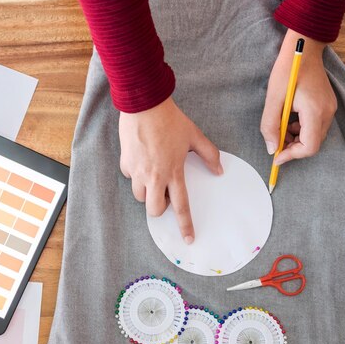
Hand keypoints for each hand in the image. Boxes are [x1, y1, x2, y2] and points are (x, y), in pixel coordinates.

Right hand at [119, 96, 222, 243]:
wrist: (144, 104)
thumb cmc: (169, 120)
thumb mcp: (194, 135)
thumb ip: (209, 154)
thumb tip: (218, 169)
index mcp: (173, 172)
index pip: (181, 206)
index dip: (185, 225)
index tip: (188, 239)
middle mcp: (154, 177)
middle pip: (154, 209)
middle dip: (160, 208)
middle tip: (165, 194)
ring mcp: (137, 171)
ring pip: (140, 196)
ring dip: (148, 192)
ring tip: (154, 175)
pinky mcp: (125, 163)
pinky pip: (131, 177)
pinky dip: (137, 175)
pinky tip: (143, 160)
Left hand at [260, 29, 337, 164]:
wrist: (304, 48)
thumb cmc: (288, 69)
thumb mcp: (273, 99)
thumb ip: (270, 126)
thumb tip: (272, 148)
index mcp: (315, 111)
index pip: (310, 147)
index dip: (292, 155)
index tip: (276, 156)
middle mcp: (327, 112)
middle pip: (313, 144)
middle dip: (293, 148)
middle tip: (276, 141)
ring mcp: (330, 108)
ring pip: (315, 136)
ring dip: (296, 138)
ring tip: (281, 127)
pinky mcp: (328, 105)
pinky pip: (316, 126)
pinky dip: (302, 129)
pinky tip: (290, 119)